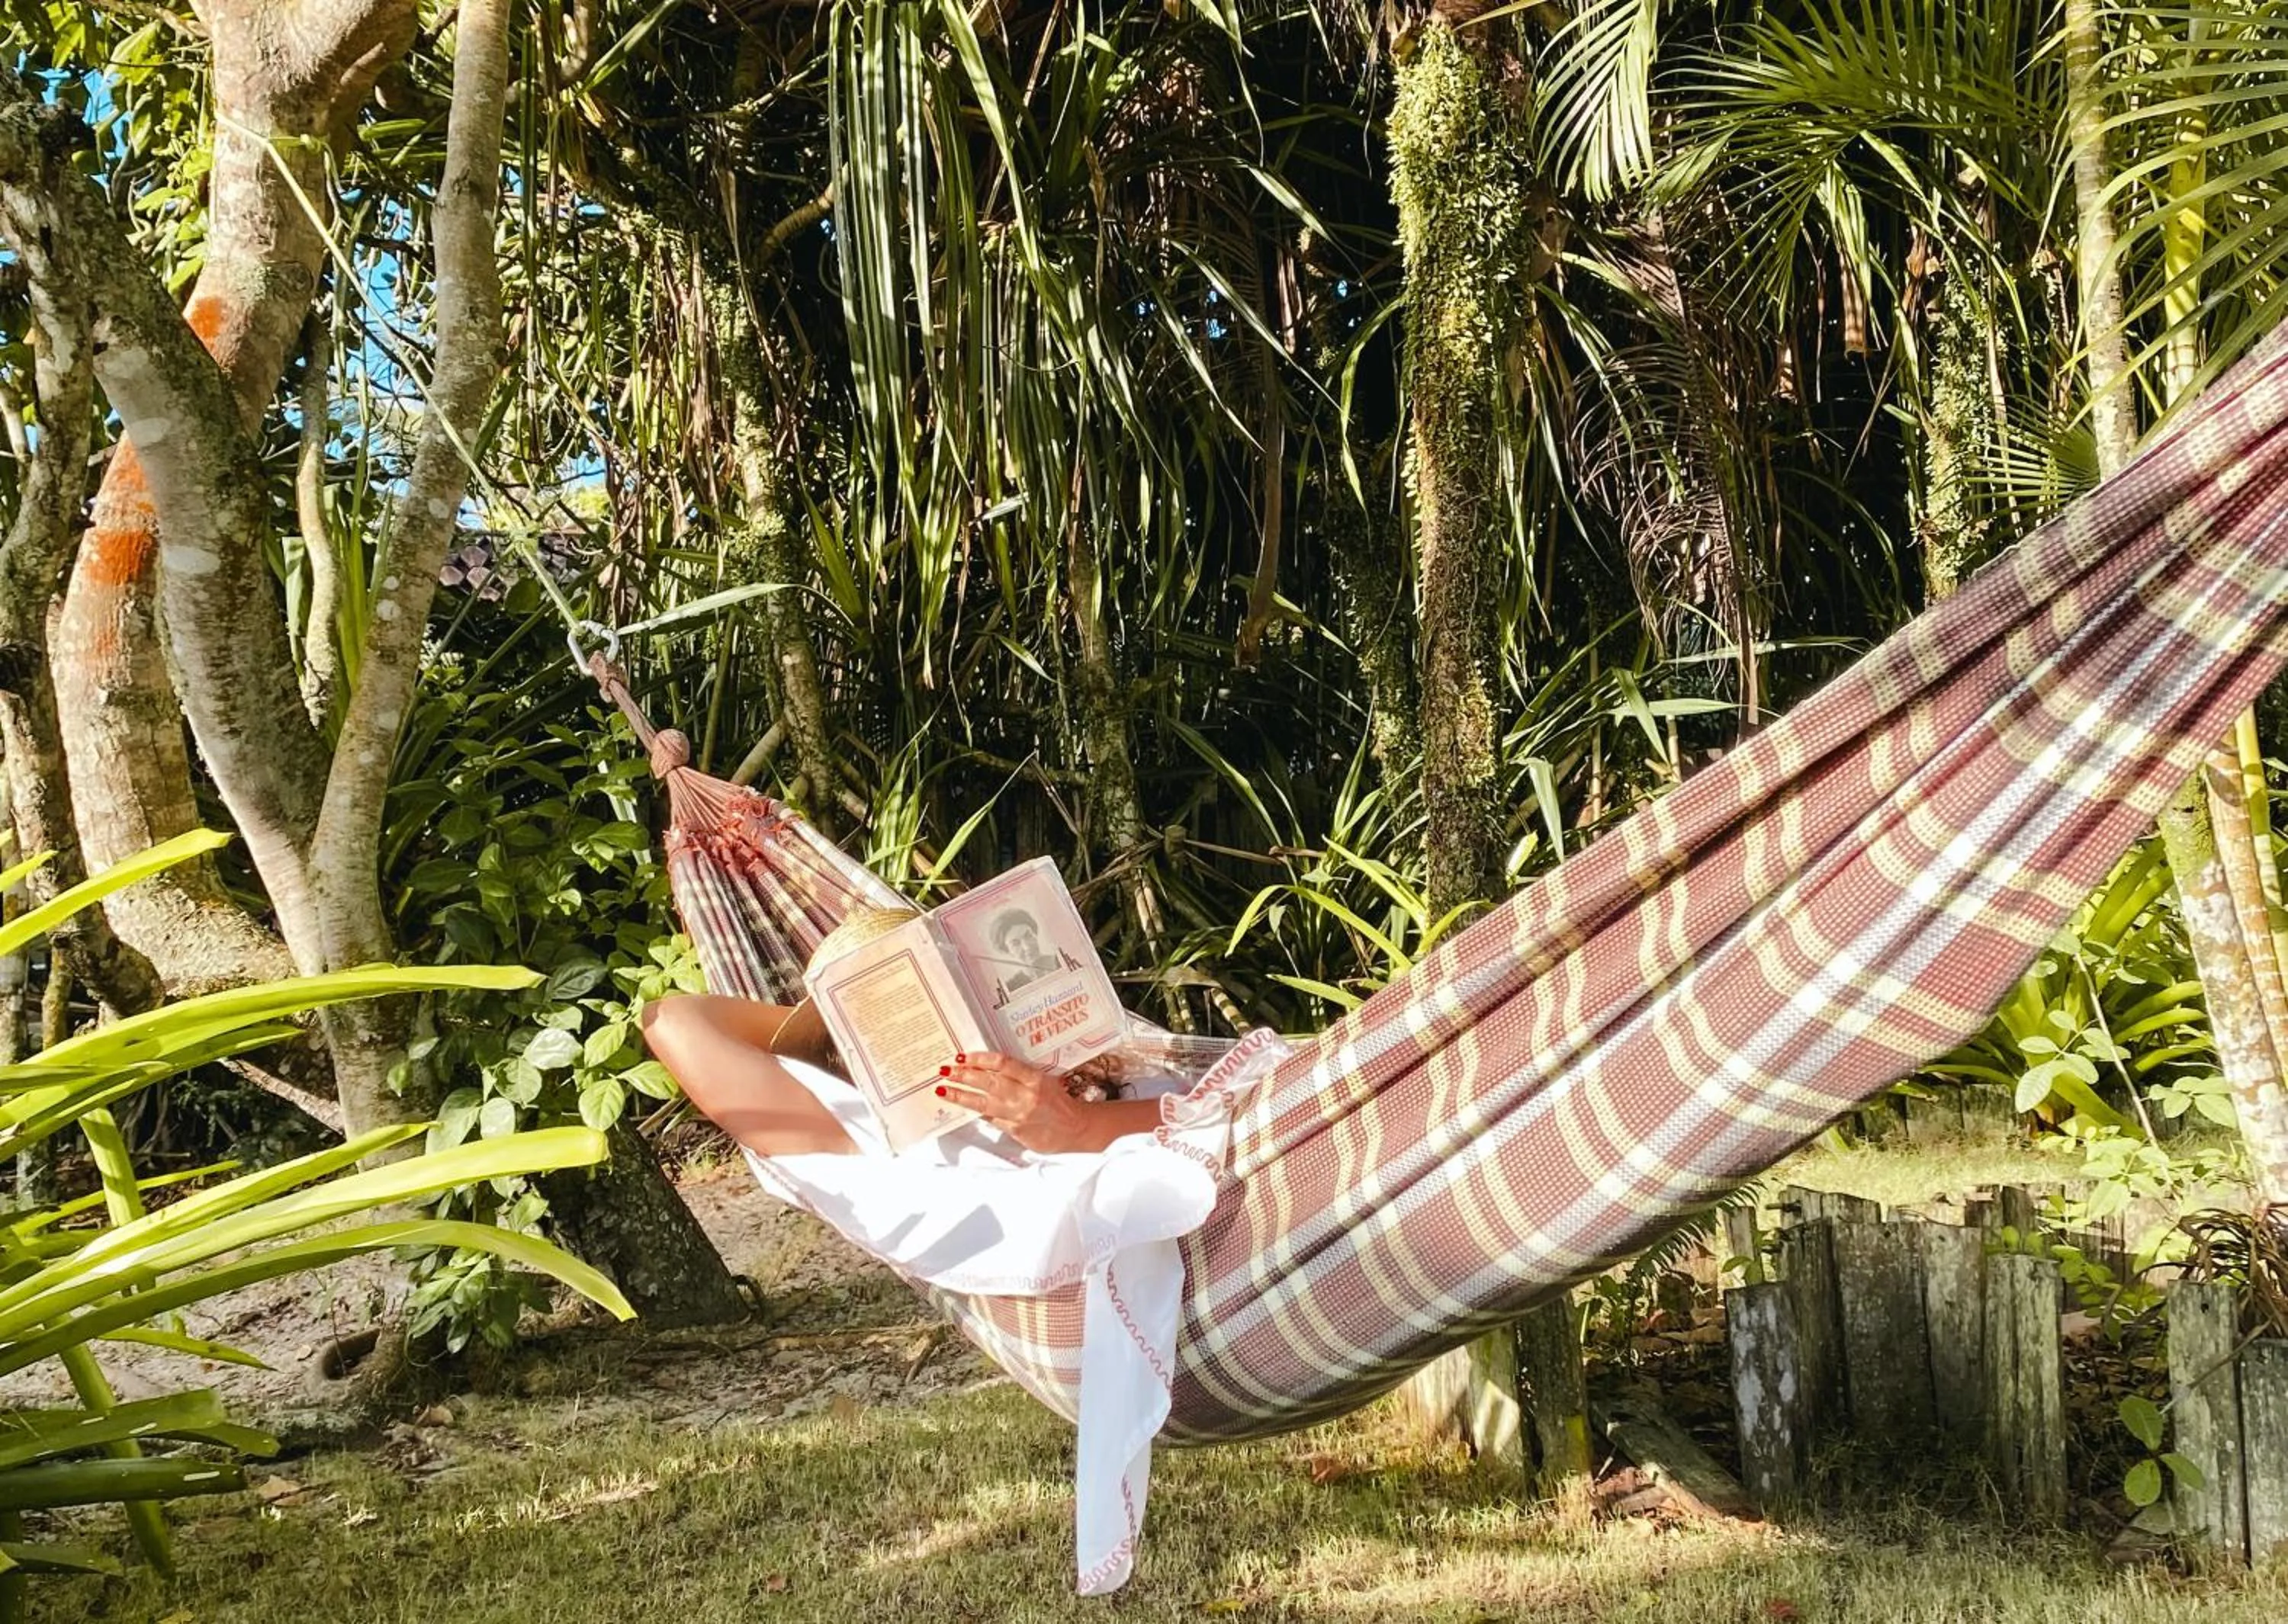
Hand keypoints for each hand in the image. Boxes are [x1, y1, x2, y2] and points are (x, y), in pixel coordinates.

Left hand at [936, 1051, 1090, 1152]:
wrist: (1077, 1129)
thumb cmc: (1060, 1102)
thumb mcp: (1044, 1080)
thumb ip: (1020, 1076)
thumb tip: (990, 1069)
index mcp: (1035, 1079)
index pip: (1003, 1064)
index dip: (980, 1059)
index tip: (963, 1056)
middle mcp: (1026, 1096)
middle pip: (988, 1082)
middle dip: (963, 1076)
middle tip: (945, 1070)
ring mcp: (1019, 1115)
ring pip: (983, 1103)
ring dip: (961, 1095)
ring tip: (943, 1089)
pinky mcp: (1015, 1131)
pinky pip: (991, 1119)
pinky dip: (977, 1111)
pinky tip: (964, 1106)